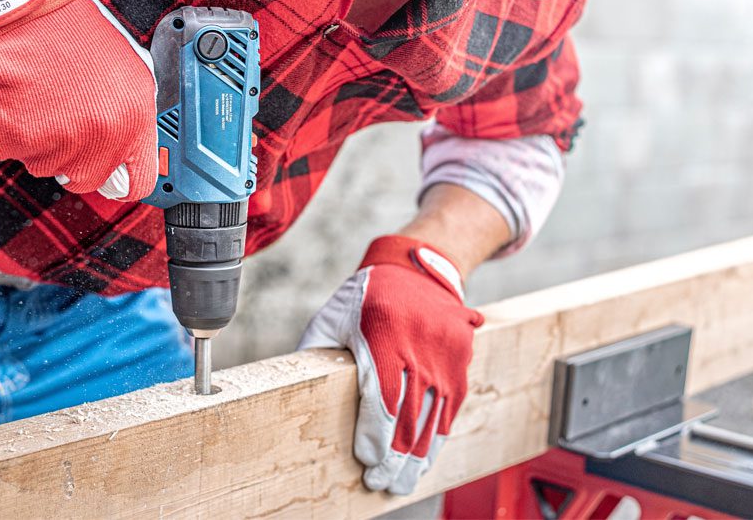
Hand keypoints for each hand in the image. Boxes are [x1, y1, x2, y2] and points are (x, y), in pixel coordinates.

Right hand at [0, 0, 157, 199]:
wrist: (23, 10)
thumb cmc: (73, 31)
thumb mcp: (129, 70)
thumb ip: (133, 118)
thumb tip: (131, 153)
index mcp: (133, 120)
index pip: (137, 182)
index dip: (125, 181)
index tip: (116, 176)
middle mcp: (98, 137)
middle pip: (89, 179)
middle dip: (79, 158)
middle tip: (68, 120)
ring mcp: (57, 142)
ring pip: (50, 167)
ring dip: (45, 143)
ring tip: (43, 100)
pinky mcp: (17, 140)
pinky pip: (15, 152)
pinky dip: (14, 133)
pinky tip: (21, 101)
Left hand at [299, 235, 483, 494]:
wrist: (414, 269)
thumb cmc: (363, 298)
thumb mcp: (330, 317)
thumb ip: (314, 354)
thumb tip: (291, 391)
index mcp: (382, 331)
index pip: (381, 395)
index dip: (375, 434)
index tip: (366, 461)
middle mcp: (418, 342)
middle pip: (409, 413)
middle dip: (395, 456)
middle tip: (381, 482)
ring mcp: (444, 351)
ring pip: (434, 415)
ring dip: (418, 455)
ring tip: (402, 481)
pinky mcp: (461, 357)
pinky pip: (452, 405)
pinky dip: (439, 435)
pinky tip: (425, 457)